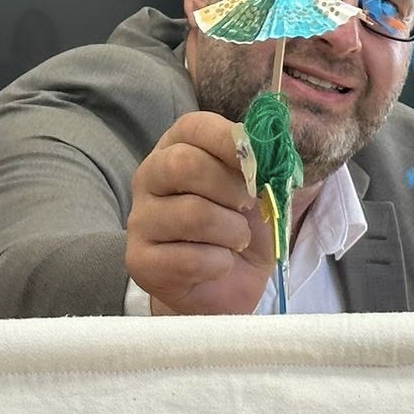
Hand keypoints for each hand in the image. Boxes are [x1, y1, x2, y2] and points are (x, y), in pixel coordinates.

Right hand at [127, 112, 274, 314]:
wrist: (224, 286)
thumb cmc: (238, 227)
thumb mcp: (259, 192)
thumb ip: (263, 167)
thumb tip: (274, 151)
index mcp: (176, 148)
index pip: (193, 126)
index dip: (229, 140)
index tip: (258, 161)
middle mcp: (149, 177)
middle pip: (184, 164)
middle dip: (230, 187)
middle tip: (248, 206)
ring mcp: (140, 220)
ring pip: (192, 214)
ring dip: (232, 231)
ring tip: (236, 240)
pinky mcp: (139, 261)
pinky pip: (189, 258)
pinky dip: (219, 264)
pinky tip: (219, 265)